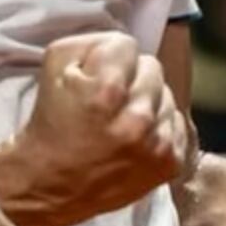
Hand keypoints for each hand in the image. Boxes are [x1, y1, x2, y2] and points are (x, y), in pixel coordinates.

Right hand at [0, 33, 189, 225]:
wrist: (49, 182)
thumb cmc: (51, 121)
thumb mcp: (53, 66)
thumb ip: (90, 42)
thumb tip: (120, 46)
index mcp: (106, 91)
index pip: (127, 45)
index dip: (108, 56)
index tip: (95, 75)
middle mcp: (137, 119)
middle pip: (152, 68)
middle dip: (130, 77)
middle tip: (108, 98)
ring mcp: (156, 144)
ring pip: (167, 95)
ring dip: (146, 102)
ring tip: (121, 119)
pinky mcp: (169, 164)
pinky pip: (177, 124)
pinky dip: (159, 127)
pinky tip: (136, 137)